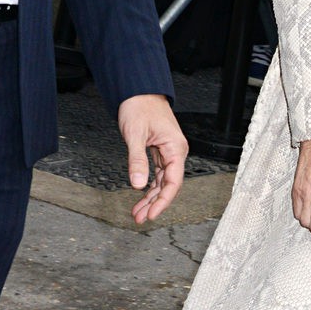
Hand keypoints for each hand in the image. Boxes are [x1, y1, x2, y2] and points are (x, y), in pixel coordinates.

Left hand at [118, 95, 188, 223]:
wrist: (139, 91)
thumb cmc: (140, 107)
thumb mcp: (135, 135)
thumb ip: (137, 160)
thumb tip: (138, 184)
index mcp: (176, 148)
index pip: (173, 182)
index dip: (163, 201)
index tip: (152, 214)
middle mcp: (175, 152)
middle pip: (168, 185)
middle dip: (155, 203)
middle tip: (140, 218)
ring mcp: (168, 152)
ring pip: (162, 182)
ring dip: (150, 197)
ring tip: (138, 212)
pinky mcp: (160, 151)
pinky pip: (157, 174)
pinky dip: (149, 186)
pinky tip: (141, 197)